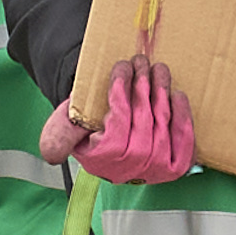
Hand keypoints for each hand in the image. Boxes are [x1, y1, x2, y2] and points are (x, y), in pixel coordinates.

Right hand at [53, 56, 194, 184]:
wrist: (108, 129)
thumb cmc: (87, 122)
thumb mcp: (65, 125)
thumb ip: (58, 136)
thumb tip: (51, 155)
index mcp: (100, 163)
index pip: (115, 131)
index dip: (121, 96)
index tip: (121, 67)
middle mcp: (128, 173)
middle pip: (142, 129)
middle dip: (143, 90)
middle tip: (141, 61)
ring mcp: (153, 172)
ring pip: (162, 130)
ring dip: (162, 94)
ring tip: (158, 69)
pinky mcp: (174, 166)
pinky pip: (184, 144)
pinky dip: (182, 118)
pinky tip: (177, 95)